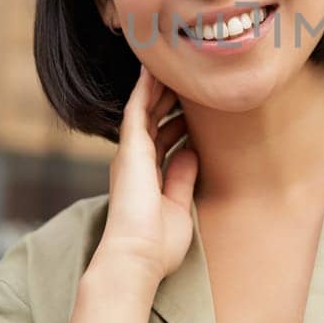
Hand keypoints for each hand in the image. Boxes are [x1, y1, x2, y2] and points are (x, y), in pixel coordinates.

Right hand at [92, 65, 198, 281]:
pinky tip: (152, 69)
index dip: (177, 125)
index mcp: (147, 178)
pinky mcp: (130, 148)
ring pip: (145, 110)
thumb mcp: (179, 206)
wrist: (137, 256)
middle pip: (153, 123)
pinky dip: (144, 88)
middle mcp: (136, 163)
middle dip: (168, 102)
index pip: (162, 143)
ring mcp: (132, 154)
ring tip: (172, 66)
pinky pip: (137, 109)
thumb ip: (182, 178)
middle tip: (186, 81)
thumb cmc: (158, 243)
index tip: (193, 112)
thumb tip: (190, 152)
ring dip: (158, 89)